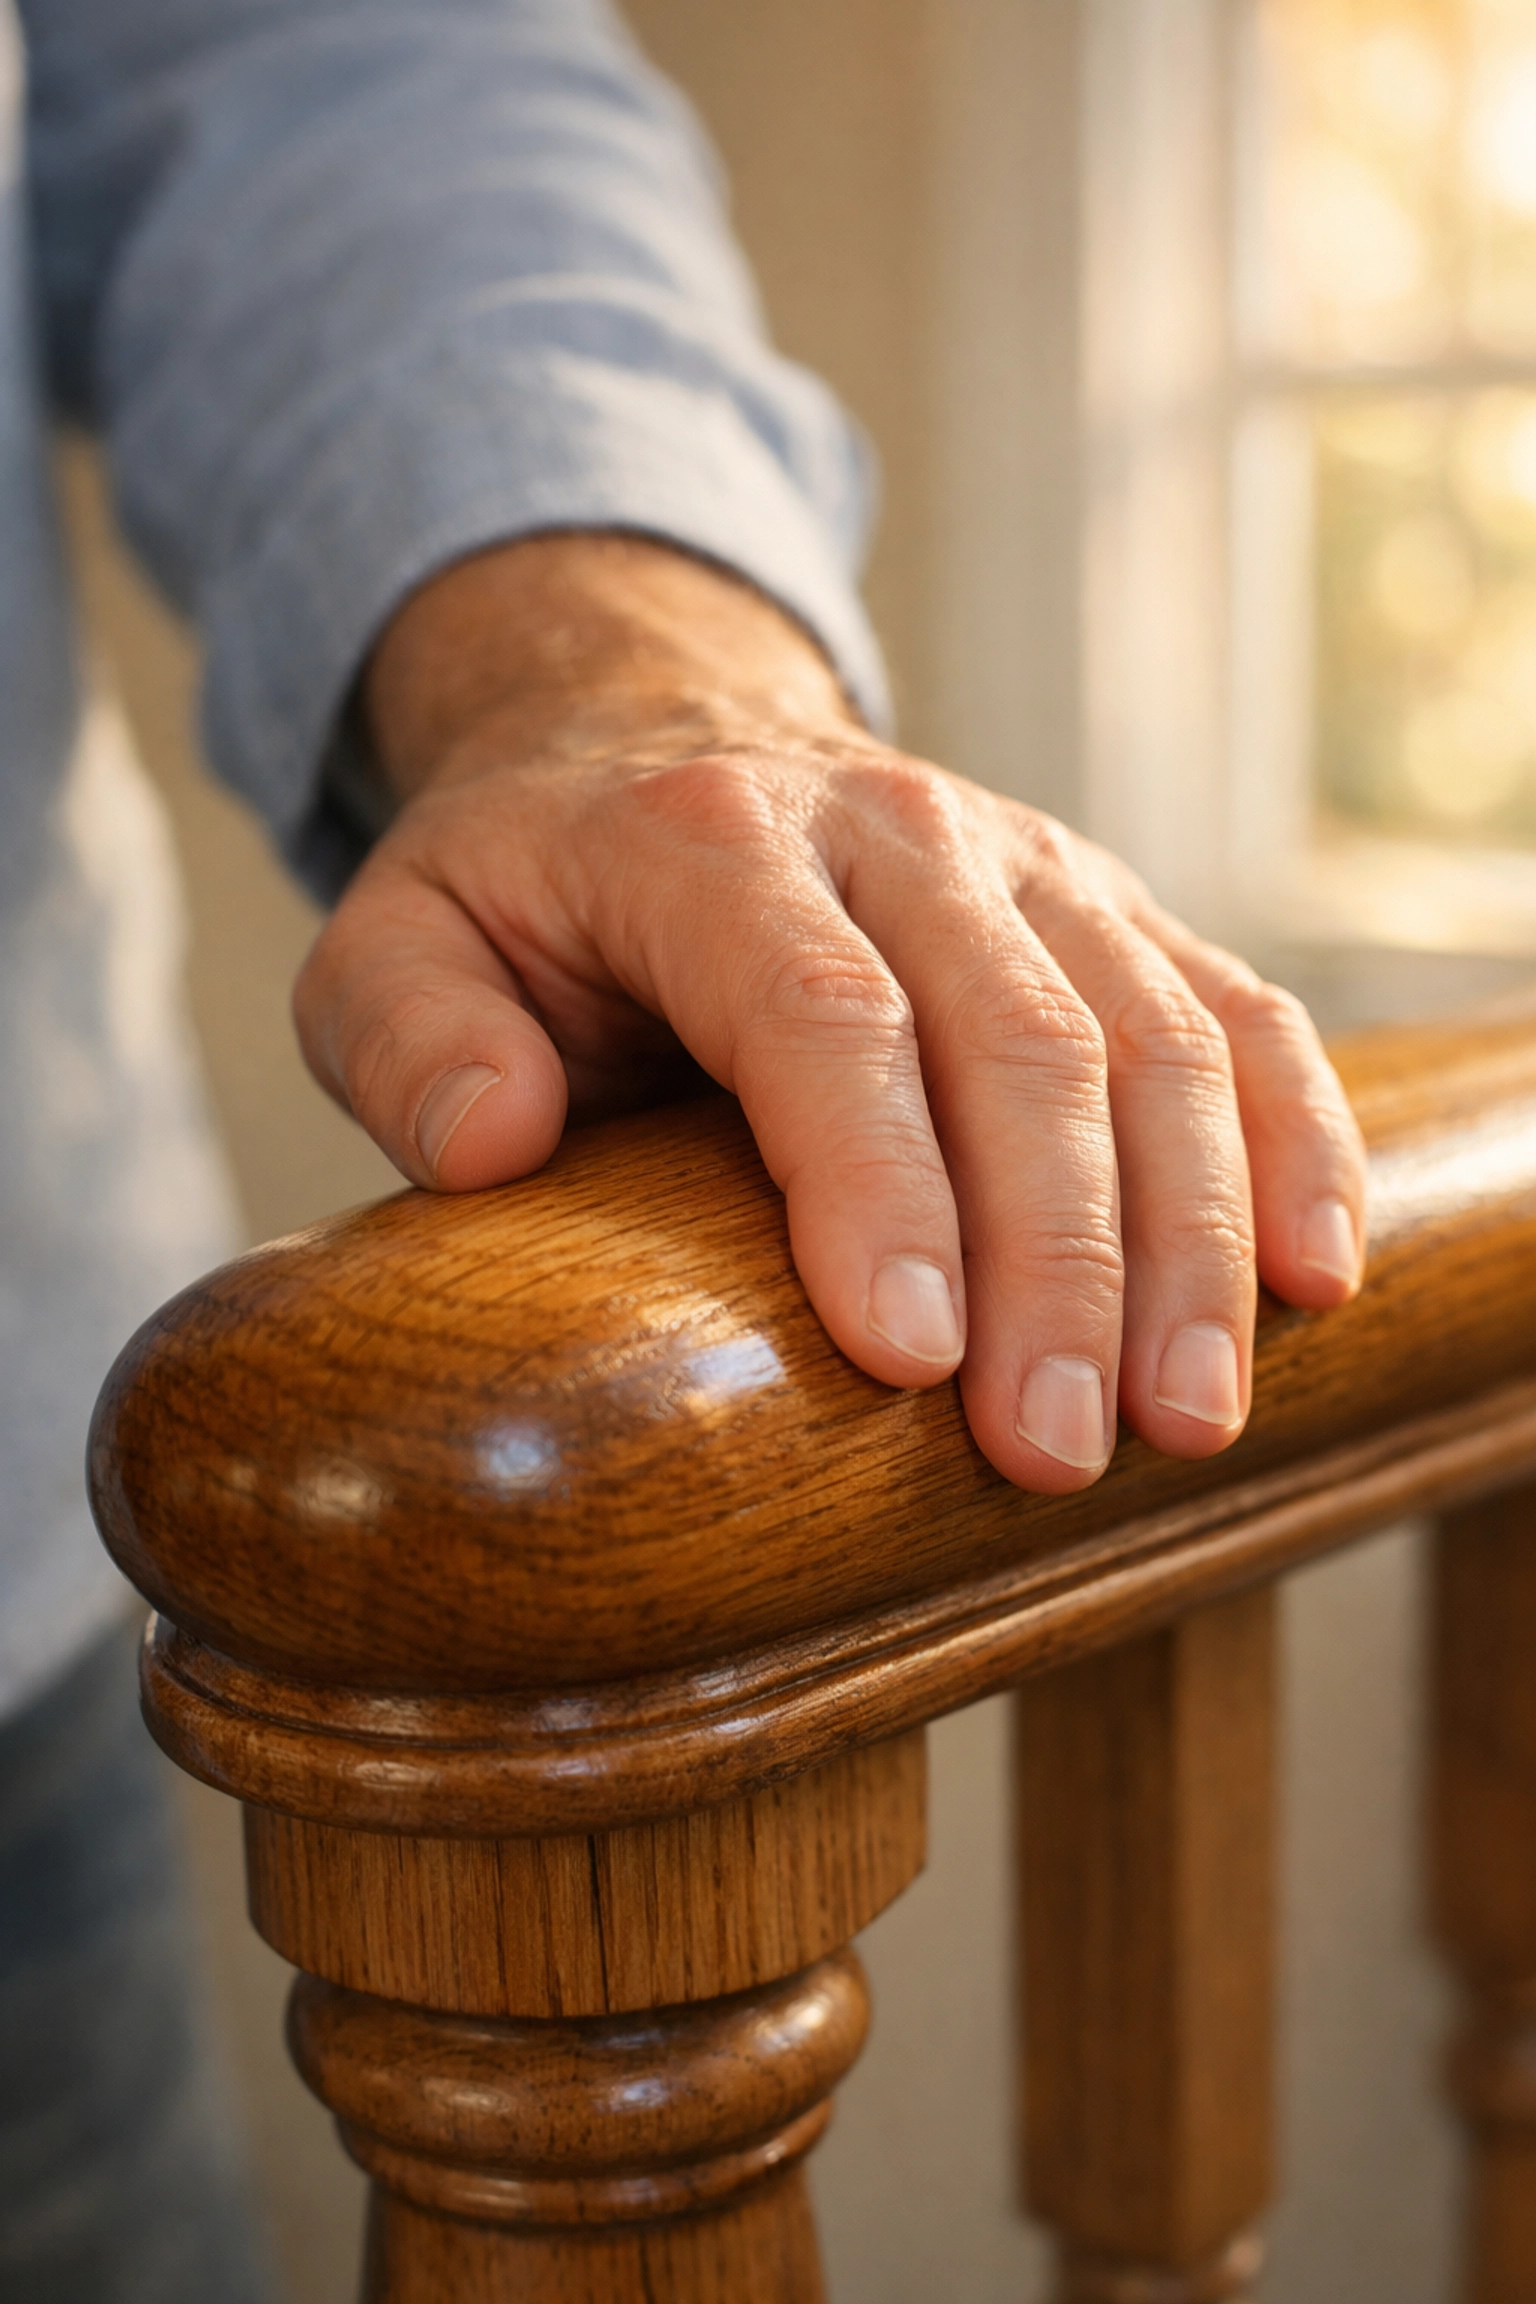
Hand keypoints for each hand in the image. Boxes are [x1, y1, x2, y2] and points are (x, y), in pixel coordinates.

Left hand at [294, 534, 1366, 1491]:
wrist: (650, 736)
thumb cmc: (527, 891)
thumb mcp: (398, 944)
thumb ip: (412, 1037)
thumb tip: (495, 1141)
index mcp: (708, 840)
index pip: (821, 1014)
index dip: (877, 1185)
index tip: (911, 1359)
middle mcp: (893, 833)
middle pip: (1017, 1040)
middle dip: (1053, 1259)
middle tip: (1056, 1450)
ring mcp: (1024, 865)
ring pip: (1153, 1035)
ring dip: (1188, 1233)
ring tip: (1185, 1415)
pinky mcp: (1103, 911)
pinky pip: (1233, 1012)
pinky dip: (1290, 1141)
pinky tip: (1310, 1280)